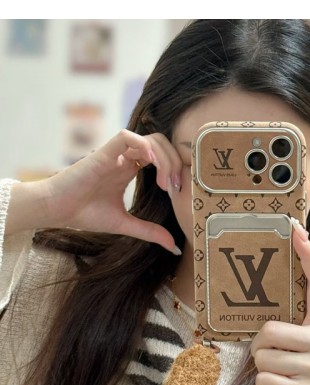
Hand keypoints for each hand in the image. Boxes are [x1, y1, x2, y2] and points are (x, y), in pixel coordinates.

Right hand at [40, 129, 181, 253]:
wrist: (57, 210)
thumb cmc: (86, 214)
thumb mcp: (126, 224)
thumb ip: (150, 232)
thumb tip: (173, 247)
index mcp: (131, 170)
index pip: (161, 157)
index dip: (174, 169)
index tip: (176, 191)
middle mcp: (126, 159)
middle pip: (161, 145)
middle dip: (174, 163)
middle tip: (174, 187)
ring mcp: (116, 154)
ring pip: (149, 139)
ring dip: (163, 158)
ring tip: (163, 182)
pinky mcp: (104, 152)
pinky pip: (127, 136)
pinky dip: (143, 145)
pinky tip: (150, 163)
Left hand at [250, 222, 309, 384]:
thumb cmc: (309, 377)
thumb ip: (295, 329)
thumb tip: (264, 318)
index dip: (307, 256)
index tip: (296, 230)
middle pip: (269, 330)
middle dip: (261, 346)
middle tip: (271, 358)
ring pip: (262, 355)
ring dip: (262, 368)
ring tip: (279, 375)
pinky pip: (263, 378)